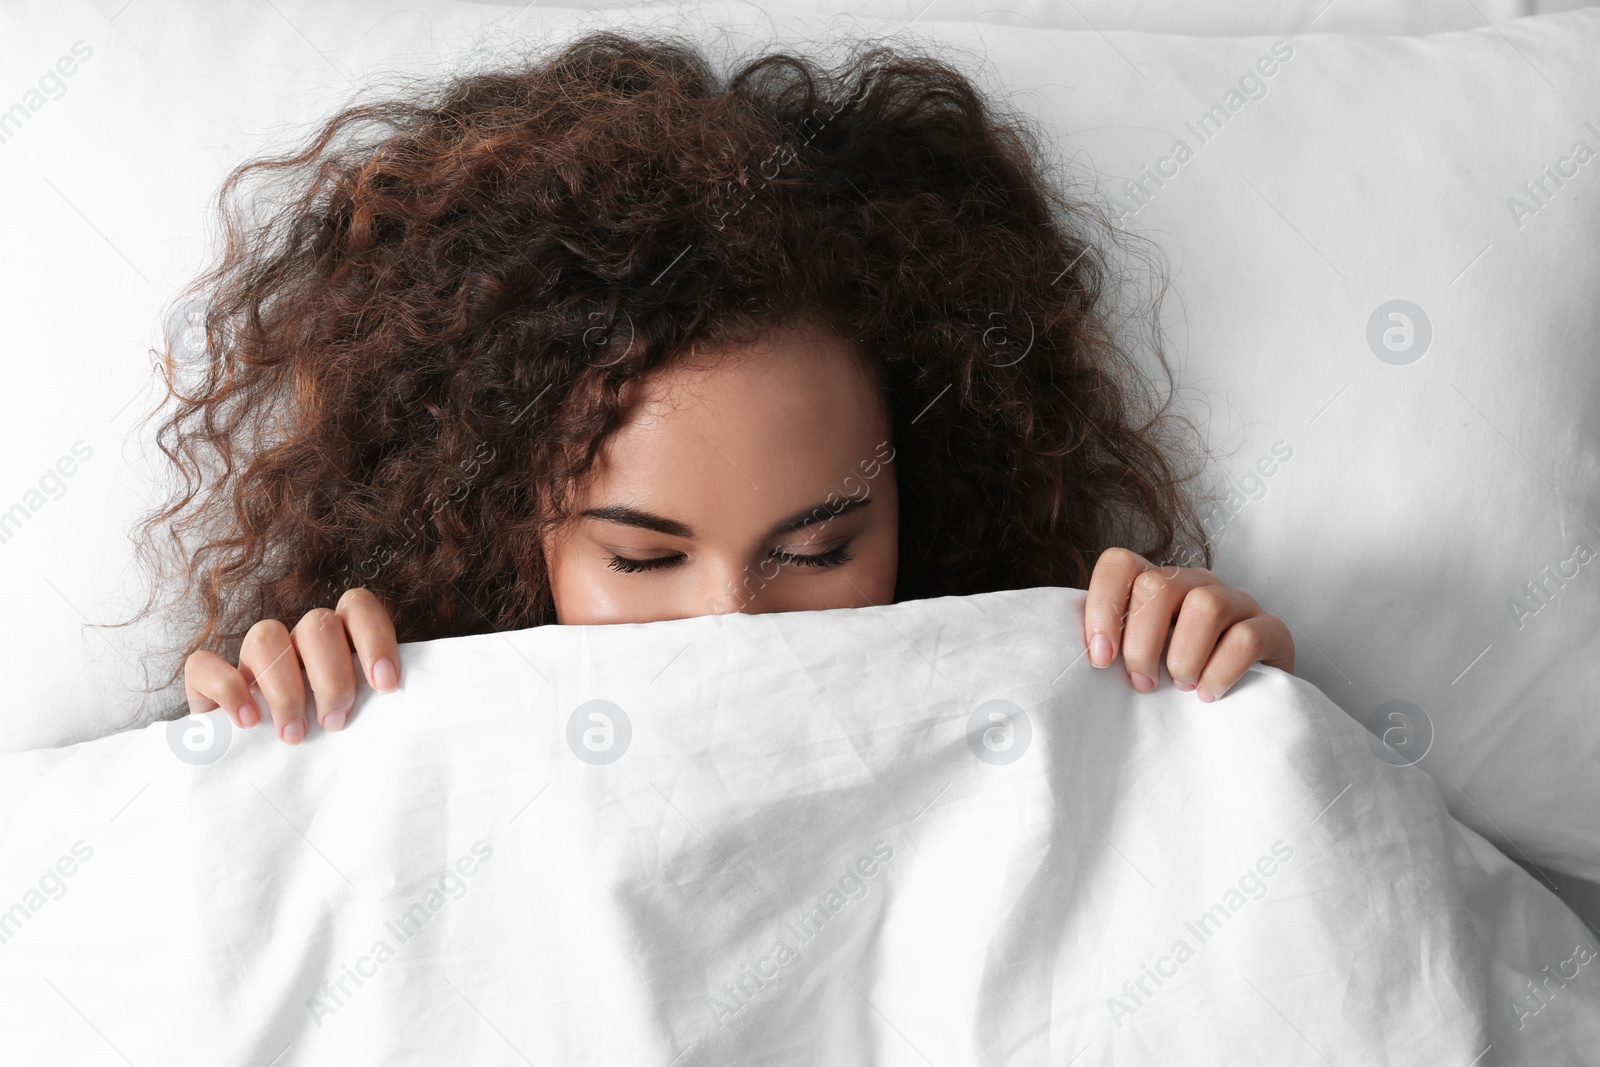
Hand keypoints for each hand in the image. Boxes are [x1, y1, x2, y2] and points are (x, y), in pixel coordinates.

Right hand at [183, 587, 401, 743]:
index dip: (375, 639)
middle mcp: (296, 639)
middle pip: (317, 625)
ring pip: (265, 636)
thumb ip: (375, 705)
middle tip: (335, 723)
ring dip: (285, 689)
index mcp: (337, 639)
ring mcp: (251, 655)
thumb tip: (408, 715)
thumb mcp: (356, 720)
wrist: (256, 764)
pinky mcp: (207, 678)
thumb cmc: (323, 740)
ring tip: (295, 735)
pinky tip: (247, 722)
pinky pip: (206, 664)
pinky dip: (228, 690)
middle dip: (332, 678)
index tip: (385, 686)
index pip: (358, 607)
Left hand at [1082, 547, 1293, 701]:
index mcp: (1156, 583)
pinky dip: (1220, 671)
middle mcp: (1196, 583)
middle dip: (1142, 643)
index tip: (1100, 659)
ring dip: (1183, 656)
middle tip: (1142, 683)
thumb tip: (1067, 653)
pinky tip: (1208, 694)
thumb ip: (1109, 646)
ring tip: (1180, 685)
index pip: (1119, 564)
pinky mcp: (1272, 630)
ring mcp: (1238, 602)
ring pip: (1205, 605)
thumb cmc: (1175, 679)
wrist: (1242, 703)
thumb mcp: (1138, 658)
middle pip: (1159, 585)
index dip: (1103, 608)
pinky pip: (1246, 638)